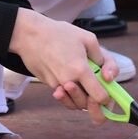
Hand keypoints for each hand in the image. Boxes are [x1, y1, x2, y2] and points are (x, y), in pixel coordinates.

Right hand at [8, 9, 117, 123]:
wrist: (30, 34)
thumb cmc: (58, 34)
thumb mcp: (88, 39)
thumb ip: (102, 58)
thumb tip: (107, 75)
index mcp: (80, 70)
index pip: (99, 97)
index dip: (106, 97)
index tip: (107, 90)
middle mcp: (68, 81)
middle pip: (86, 104)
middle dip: (94, 101)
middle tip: (97, 89)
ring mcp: (56, 84)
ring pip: (73, 104)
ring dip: (81, 99)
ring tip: (84, 86)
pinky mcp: (48, 84)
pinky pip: (63, 96)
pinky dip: (69, 95)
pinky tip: (71, 84)